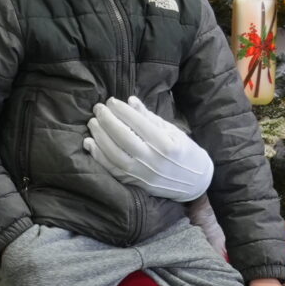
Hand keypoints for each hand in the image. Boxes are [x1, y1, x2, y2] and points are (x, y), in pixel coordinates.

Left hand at [83, 96, 213, 201]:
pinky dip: (99, 157)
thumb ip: (149, 117)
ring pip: (114, 156)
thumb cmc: (184, 151)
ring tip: (92, 123)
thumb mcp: (172, 131)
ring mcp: (143, 175)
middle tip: (98, 108)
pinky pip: (112, 171)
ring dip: (99, 138)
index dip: (122, 111)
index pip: (139, 124)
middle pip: (124, 138)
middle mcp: (154, 161)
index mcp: (167, 145)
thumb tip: (130, 100)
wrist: (194, 183)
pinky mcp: (135, 185)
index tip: (111, 101)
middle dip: (107, 121)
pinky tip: (90, 144)